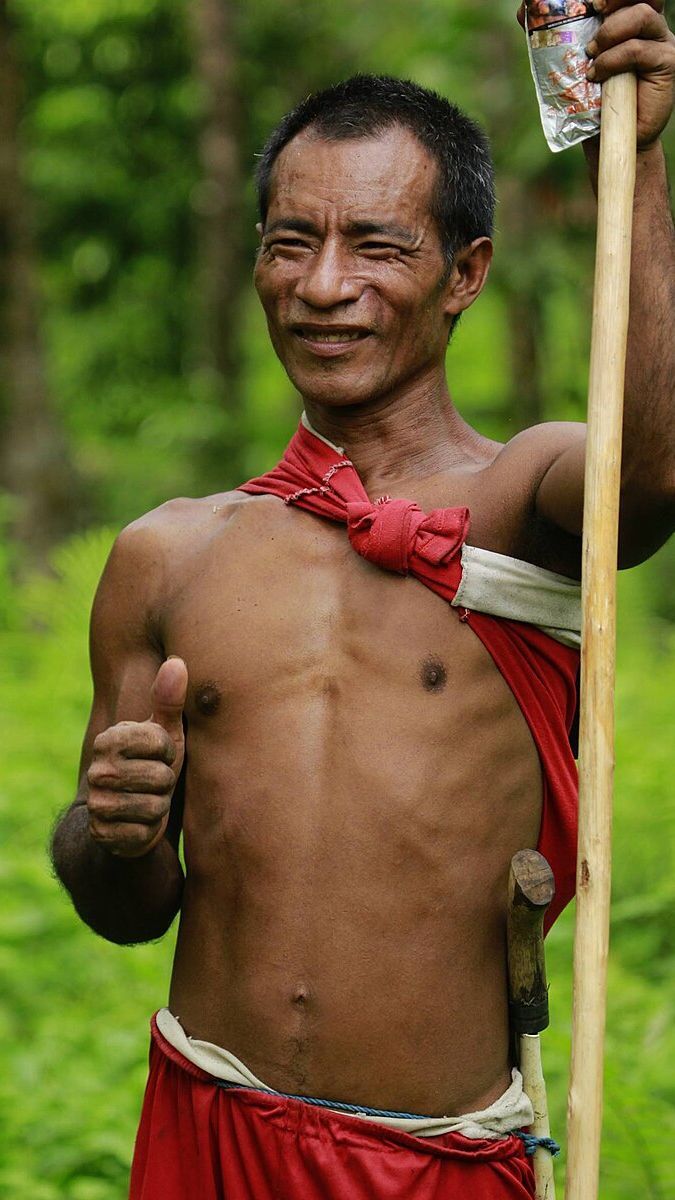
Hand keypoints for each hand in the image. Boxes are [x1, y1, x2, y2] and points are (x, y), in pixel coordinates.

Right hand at [86, 657, 187, 857]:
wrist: (131, 818)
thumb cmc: (154, 766)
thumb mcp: (166, 734)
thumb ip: (168, 699)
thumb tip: (176, 662)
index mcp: (109, 740)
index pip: (160, 742)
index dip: (169, 752)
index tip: (160, 755)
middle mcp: (98, 770)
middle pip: (160, 777)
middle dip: (165, 784)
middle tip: (155, 783)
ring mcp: (97, 803)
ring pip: (154, 807)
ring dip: (159, 808)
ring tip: (149, 801)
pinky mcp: (102, 833)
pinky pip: (143, 833)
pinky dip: (148, 832)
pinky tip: (139, 824)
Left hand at [517, 2, 674, 147]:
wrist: (608, 138)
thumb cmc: (591, 101)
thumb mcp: (570, 62)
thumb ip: (556, 34)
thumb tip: (524, 10)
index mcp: (627, 19)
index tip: (589, 1)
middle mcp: (647, 25)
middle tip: (594, 7)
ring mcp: (660, 41)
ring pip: (641, 15)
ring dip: (610, 32)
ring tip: (591, 54)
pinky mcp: (666, 62)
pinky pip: (639, 49)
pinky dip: (614, 59)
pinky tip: (598, 74)